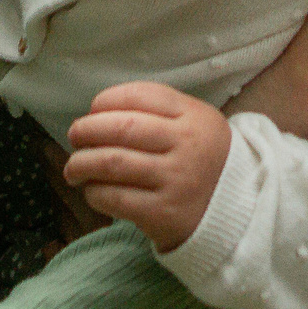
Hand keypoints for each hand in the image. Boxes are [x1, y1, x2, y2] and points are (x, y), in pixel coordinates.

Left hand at [61, 83, 228, 250]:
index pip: (141, 95)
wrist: (233, 210)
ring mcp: (175, 180)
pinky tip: (93, 190)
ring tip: (74, 168)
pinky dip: (95, 192)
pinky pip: (115, 198)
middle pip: (122, 128)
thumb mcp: (195, 123)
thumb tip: (98, 112)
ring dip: (81, 163)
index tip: (93, 110)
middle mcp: (187, 145)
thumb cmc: (201, 159)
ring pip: (113, 163)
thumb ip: (158, 110)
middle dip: (87, 129)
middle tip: (74, 136)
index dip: (107, 99)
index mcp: (194, 116)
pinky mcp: (163, 213)